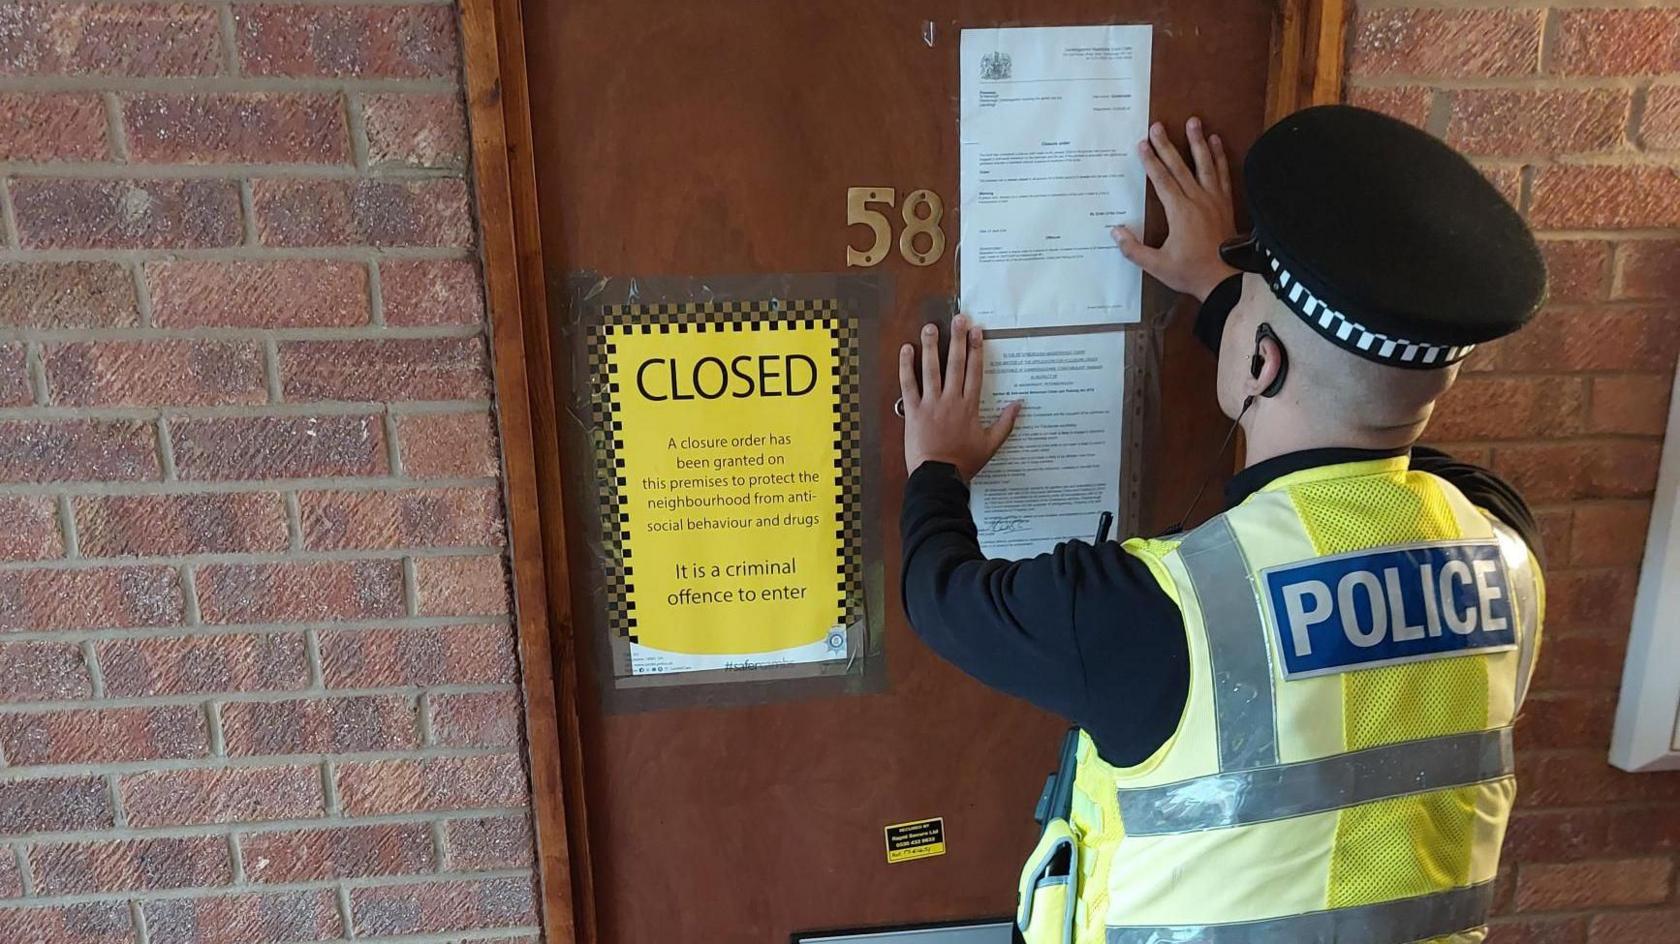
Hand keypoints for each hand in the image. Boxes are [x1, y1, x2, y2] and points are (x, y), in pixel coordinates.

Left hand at [900, 314, 1020, 480]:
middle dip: (958, 339)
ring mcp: (931, 404)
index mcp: (970, 406)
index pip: (975, 372)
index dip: (976, 350)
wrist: (939, 477)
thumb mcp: (990, 444)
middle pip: (956, 364)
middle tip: (959, 319)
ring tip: (930, 327)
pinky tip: (906, 349)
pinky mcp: (912, 411)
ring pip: (931, 369)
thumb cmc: (964, 462)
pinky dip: (906, 367)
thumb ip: (1006, 423)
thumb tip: (1020, 404)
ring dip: (931, 346)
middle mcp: (951, 400)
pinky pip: (908, 385)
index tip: (977, 331)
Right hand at [1113, 116, 1237, 301]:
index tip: (1142, 144)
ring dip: (1197, 142)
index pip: (1161, 180)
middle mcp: (1197, 200)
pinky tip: (1216, 142)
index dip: (1150, 161)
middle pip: (1179, 167)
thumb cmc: (1190, 272)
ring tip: (1193, 122)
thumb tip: (1115, 231)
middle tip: (1158, 126)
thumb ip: (1133, 249)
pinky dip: (1220, 157)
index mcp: (1179, 212)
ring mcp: (1214, 200)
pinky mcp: (1225, 203)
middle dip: (1167, 145)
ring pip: (1205, 165)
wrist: (1225, 280)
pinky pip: (1223, 174)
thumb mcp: (1157, 265)